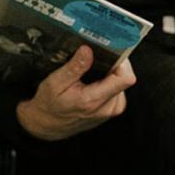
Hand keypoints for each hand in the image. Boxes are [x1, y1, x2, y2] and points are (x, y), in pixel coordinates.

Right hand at [15, 44, 135, 142]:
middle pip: (124, 76)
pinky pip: (118, 88)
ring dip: (110, 73)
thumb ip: (74, 67)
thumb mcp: (54, 83)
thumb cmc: (50, 105)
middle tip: (95, 59)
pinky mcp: (113, 108)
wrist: (49, 124)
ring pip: (122, 81)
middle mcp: (108, 107)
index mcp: (94, 100)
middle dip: (112, 64)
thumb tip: (88, 50)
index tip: (110, 51)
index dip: (121, 61)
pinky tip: (94, 82)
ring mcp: (112, 109)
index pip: (125, 78)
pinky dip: (108, 81)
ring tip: (91, 73)